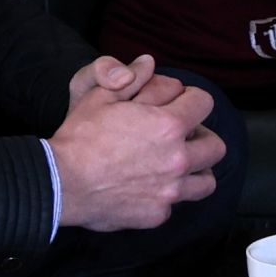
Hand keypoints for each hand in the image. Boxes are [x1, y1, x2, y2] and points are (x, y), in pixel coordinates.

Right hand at [52, 64, 222, 229]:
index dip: (190, 99)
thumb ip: (131, 78)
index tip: (177, 104)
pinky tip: (149, 187)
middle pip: (215, 145)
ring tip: (175, 165)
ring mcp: (171, 190)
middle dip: (200, 137)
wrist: (60, 183)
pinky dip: (168, 195)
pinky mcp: (158, 214)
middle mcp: (178, 159)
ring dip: (196, 170)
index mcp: (169, 125)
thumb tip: (149, 62)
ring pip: (207, 181)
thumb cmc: (79, 137)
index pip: (204, 103)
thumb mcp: (100, 96)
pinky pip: (177, 204)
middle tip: (179, 137)